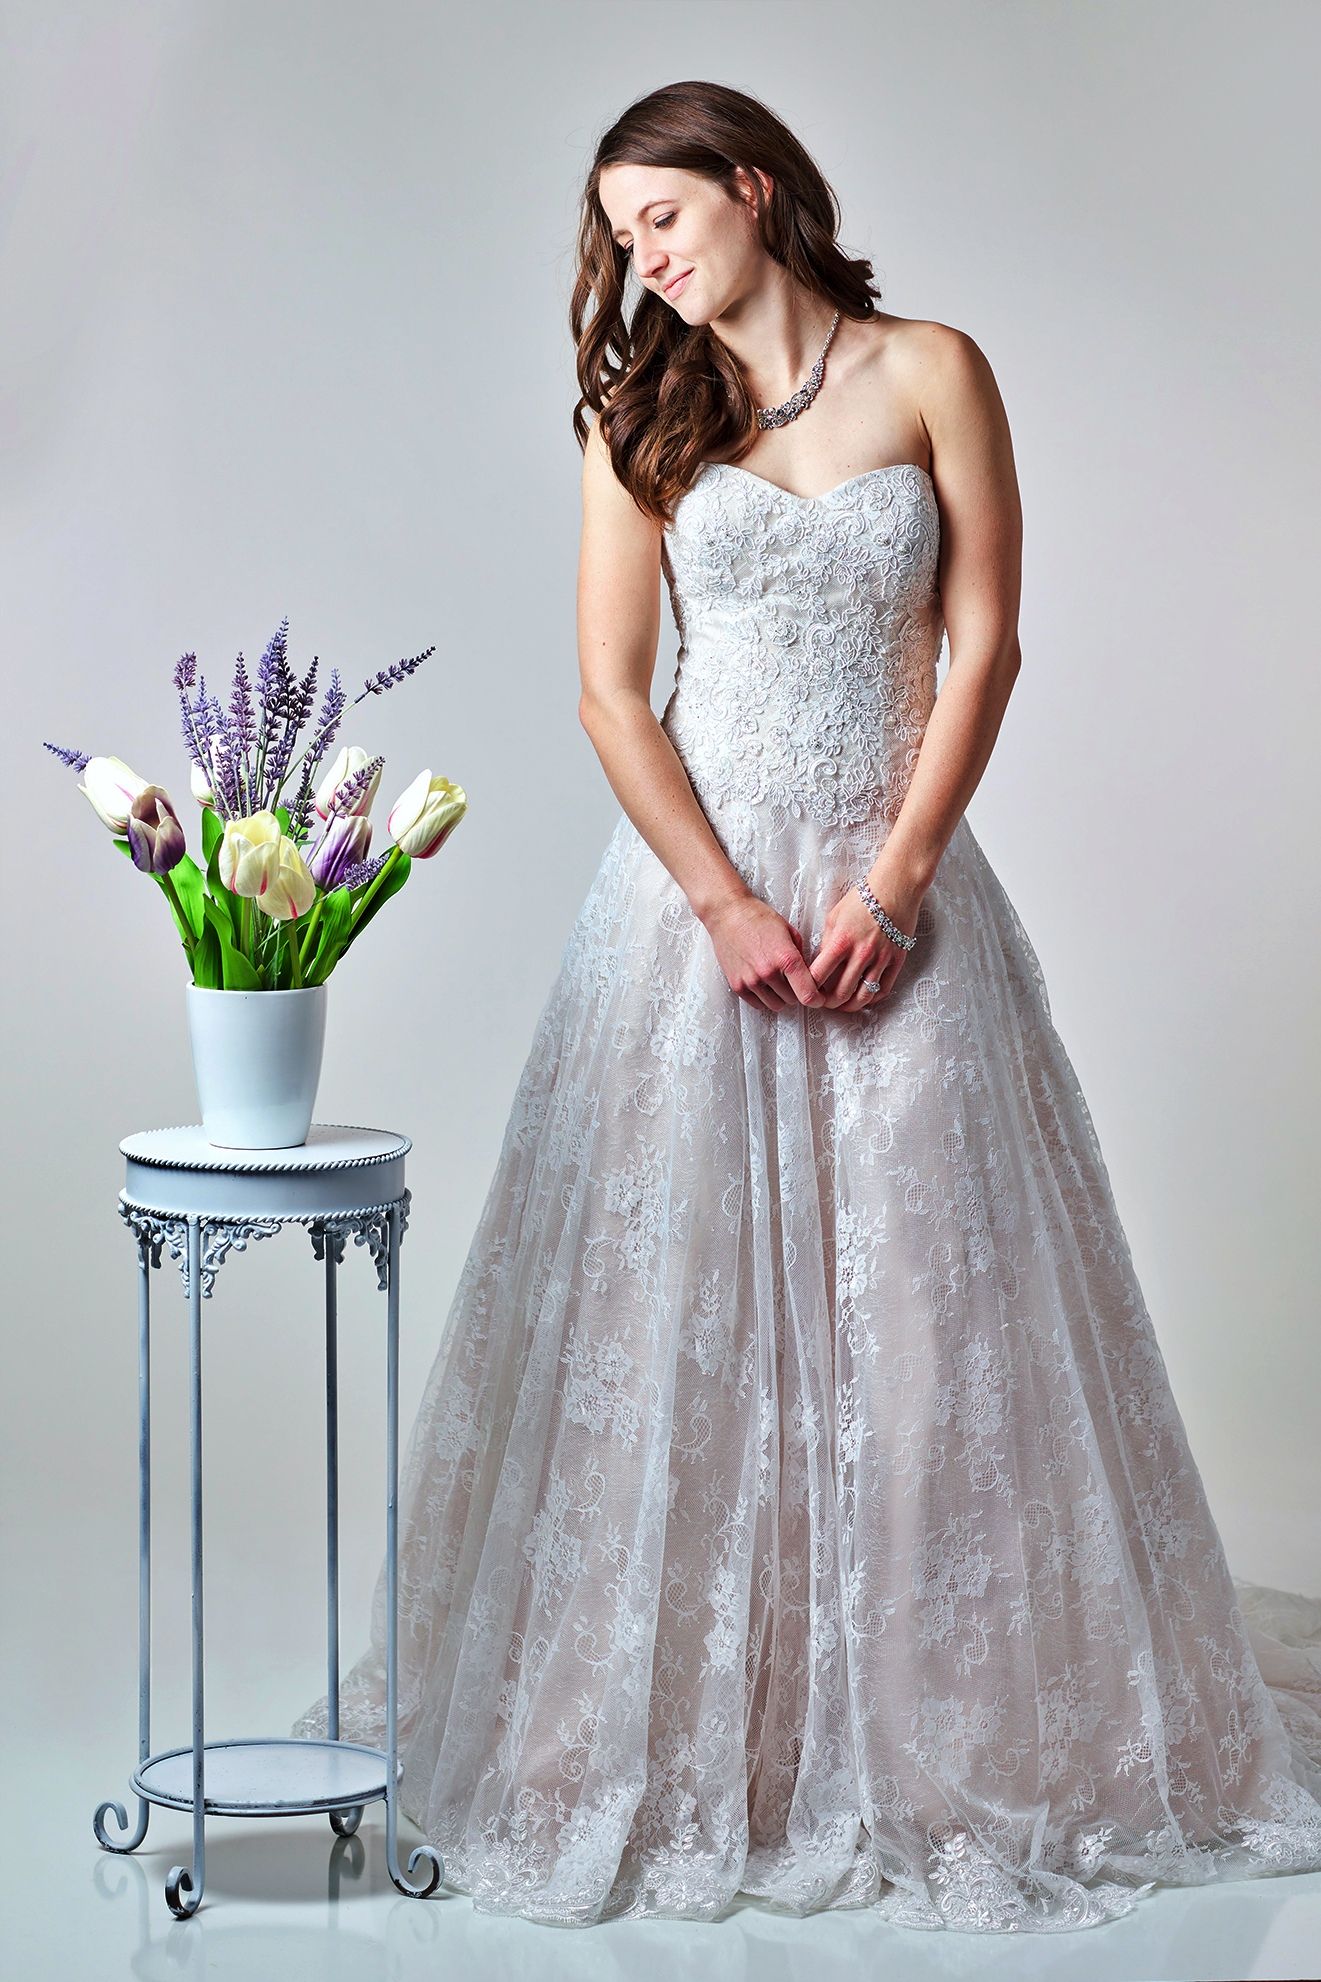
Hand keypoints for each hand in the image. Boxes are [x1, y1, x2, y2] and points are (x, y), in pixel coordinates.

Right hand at [703, 894, 825, 1013]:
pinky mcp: (737, 985)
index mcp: (786, 958)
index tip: (817, 999)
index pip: (807, 994)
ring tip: (777, 981)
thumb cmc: (757, 917)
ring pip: (776, 1005)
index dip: (816, 999)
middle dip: (796, 992)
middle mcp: (768, 972)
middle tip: (793, 981)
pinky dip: (763, 998)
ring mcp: (751, 981)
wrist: (727, 914)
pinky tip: (764, 984)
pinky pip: (757, 1004)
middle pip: (793, 1000)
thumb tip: (808, 974)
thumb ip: (801, 955)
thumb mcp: (788, 930)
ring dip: (780, 996)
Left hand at [809, 880, 920, 1010]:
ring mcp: (881, 959)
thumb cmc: (862, 899)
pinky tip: (863, 997)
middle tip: (823, 1003)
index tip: (806, 990)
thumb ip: (827, 942)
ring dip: (849, 1006)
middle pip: (840, 993)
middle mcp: (861, 953)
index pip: (818, 976)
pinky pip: (883, 989)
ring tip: (842, 1006)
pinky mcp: (897, 960)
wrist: (895, 887)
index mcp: (841, 941)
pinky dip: (872, 999)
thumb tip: (821, 964)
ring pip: (863, 996)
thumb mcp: (834, 916)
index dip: (809, 988)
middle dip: (828, 1003)